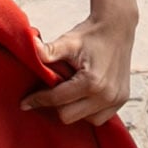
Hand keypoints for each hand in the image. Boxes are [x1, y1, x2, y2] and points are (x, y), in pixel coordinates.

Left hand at [24, 0, 136, 124]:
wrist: (117, 27)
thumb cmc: (90, 34)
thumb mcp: (68, 41)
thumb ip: (49, 50)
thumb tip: (28, 47)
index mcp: (92, 82)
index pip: (57, 100)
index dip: (38, 100)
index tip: (24, 102)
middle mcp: (107, 95)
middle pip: (69, 116)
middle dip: (55, 105)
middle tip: (48, 92)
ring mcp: (117, 99)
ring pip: (85, 121)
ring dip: (73, 110)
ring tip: (67, 93)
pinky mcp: (122, 99)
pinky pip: (99, 117)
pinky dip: (88, 112)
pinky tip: (81, 97)